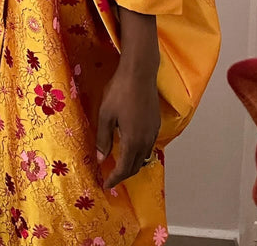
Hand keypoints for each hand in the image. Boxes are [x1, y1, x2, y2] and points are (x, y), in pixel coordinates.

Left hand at [96, 7, 159, 188]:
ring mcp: (153, 131)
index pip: (124, 168)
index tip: (105, 184)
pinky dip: (139, 153)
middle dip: (123, 174)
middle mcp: (146, 140)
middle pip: (136, 165)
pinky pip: (148, 145)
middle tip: (111, 177)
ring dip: (132, 164)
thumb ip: (103, 138)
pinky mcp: (155, 123)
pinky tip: (131, 147)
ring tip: (119, 165)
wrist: (140, 73)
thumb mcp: (105, 114)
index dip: (114, 178)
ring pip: (144, 156)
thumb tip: (100, 159)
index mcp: (132, 141)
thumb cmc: (119, 92)